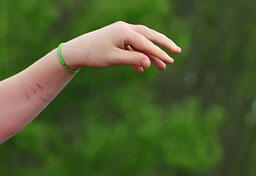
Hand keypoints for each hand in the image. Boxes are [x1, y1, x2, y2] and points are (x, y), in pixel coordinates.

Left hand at [61, 21, 179, 73]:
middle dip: (164, 44)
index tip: (170, 60)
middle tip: (177, 52)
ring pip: (143, 41)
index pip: (146, 43)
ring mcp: (122, 32)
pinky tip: (143, 68)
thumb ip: (132, 59)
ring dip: (153, 53)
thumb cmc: (94, 54)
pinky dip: (139, 56)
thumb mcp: (113, 59)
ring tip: (163, 66)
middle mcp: (125, 28)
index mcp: (125, 31)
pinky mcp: (119, 38)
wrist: (77, 50)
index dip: (159, 52)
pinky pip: (134, 46)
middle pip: (150, 35)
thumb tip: (149, 63)